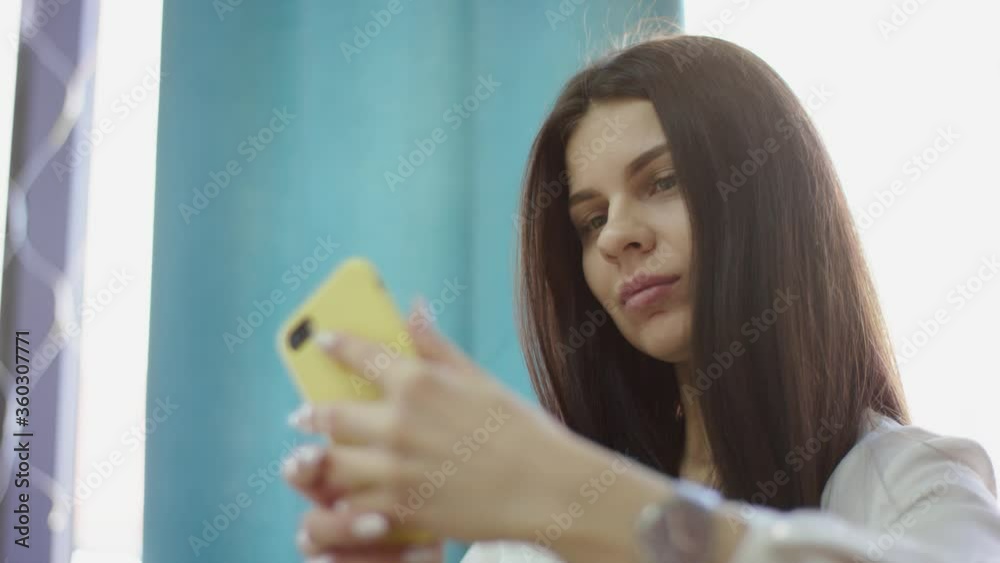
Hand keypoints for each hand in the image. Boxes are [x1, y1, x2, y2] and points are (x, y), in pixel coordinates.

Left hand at [286, 297, 583, 544]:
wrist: (547, 489)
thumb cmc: (519, 428)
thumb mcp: (478, 377)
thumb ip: (435, 344)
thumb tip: (414, 307)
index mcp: (418, 382)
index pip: (358, 353)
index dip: (334, 345)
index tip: (322, 342)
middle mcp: (398, 423)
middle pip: (329, 415)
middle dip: (312, 412)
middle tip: (303, 413)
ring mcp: (395, 470)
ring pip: (330, 464)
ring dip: (317, 459)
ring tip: (312, 457)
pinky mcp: (400, 509)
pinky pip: (350, 505)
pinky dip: (342, 500)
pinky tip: (342, 495)